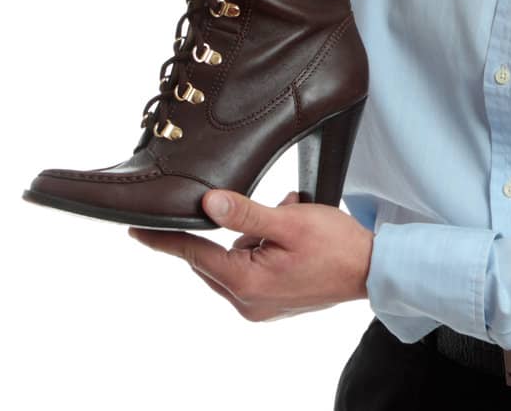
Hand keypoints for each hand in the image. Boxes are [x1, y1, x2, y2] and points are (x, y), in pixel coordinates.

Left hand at [129, 189, 374, 321]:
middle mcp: (246, 302)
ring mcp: (259, 307)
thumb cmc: (337, 245)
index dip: (164, 240)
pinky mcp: (271, 304)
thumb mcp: (289, 221)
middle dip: (227, 230)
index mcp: (245, 282)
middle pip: (211, 259)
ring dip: (250, 238)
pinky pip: (250, 271)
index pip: (193, 254)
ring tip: (287, 221)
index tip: (136, 229)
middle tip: (263, 210)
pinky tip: (288, 236)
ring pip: (232, 262)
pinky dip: (261, 249)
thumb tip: (207, 203)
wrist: (374, 270)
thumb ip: (245, 213)